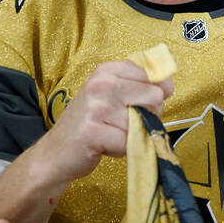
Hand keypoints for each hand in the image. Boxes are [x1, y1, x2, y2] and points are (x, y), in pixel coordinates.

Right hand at [32, 61, 170, 184]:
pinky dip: (122, 149)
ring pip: (142, 123)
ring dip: (131, 135)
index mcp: (108, 70)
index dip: (155, 95)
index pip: (153, 76)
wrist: (55, 152)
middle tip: (123, 123)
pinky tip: (105, 145)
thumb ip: (138, 86)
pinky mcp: (92, 132)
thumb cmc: (90, 124)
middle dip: (147, 116)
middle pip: (154, 98)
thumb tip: (168, 85)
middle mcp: (101, 84)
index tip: (140, 103)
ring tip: (110, 134)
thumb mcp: (111, 95)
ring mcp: (95, 107)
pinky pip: (128, 142)